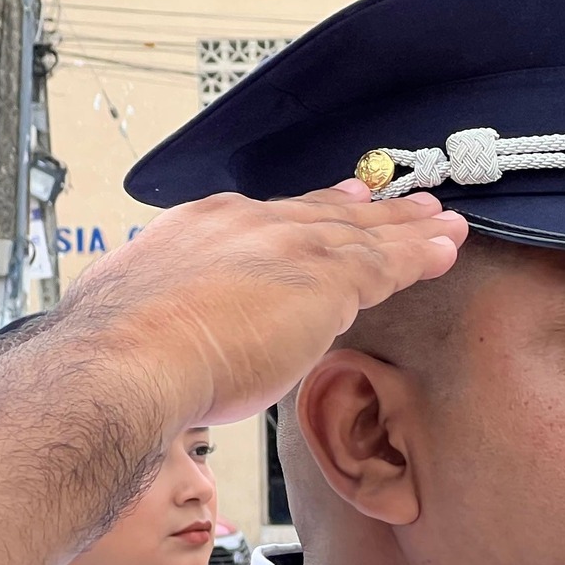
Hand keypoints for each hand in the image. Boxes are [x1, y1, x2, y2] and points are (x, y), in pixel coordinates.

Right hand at [59, 179, 466, 428]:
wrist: (126, 361)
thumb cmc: (119, 357)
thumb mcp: (136, 312)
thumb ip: (170, 310)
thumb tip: (164, 328)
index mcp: (201, 229)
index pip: (270, 217)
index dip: (312, 213)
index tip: (339, 203)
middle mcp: (247, 224)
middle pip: (324, 215)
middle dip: (369, 211)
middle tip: (407, 203)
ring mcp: (289, 246)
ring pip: (363, 233)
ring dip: (407, 228)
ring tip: (442, 224)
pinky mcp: (325, 278)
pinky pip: (386, 261)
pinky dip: (419, 254)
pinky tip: (445, 249)